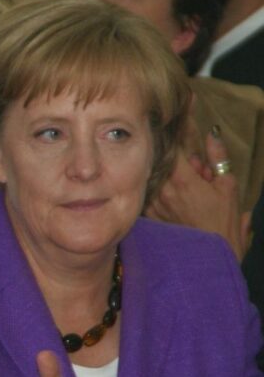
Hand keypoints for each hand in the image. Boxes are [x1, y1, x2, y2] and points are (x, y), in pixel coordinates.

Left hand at [146, 128, 249, 259]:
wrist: (210, 257)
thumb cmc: (223, 222)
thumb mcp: (227, 187)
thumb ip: (218, 157)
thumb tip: (212, 134)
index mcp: (181, 179)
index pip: (172, 145)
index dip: (177, 131)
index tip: (182, 119)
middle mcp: (161, 189)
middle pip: (163, 160)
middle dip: (181, 160)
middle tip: (201, 173)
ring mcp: (152, 203)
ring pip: (157, 176)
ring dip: (173, 175)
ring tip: (195, 189)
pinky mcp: (148, 215)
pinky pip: (152, 193)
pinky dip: (164, 190)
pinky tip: (182, 199)